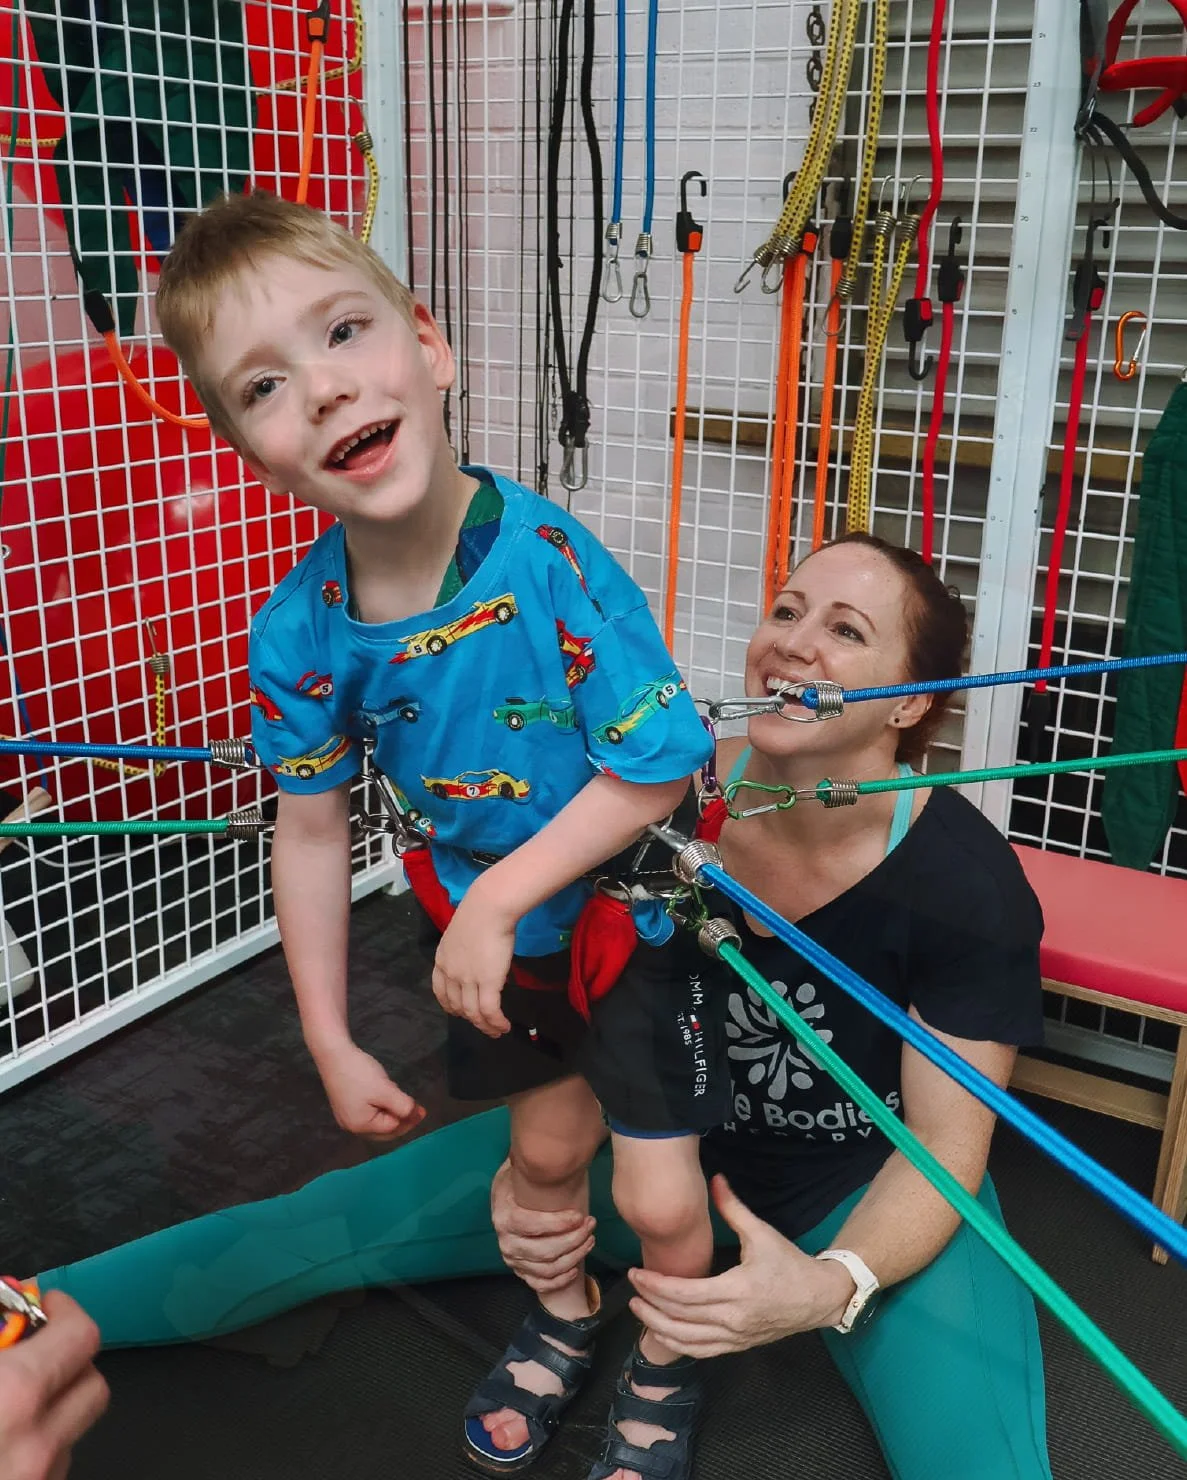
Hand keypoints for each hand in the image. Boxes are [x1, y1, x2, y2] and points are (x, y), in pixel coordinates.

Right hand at [0, 1291, 108, 1479]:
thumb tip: (11, 1322)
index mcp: (15, 1395)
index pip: (81, 1335)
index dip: (64, 1312)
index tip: (45, 1306)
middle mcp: (37, 1445)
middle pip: (93, 1384)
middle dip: (67, 1362)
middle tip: (32, 1353)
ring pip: (73, 1431)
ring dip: (53, 1410)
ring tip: (10, 1403)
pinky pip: (53, 1468)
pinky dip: (37, 1448)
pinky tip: (4, 1442)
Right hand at [316, 1041, 426, 1142]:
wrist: (334, 1053)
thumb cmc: (359, 1073)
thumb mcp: (385, 1090)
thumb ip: (403, 1106)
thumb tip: (415, 1115)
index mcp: (360, 1126)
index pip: (392, 1129)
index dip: (409, 1120)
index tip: (423, 1111)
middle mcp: (351, 1126)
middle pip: (384, 1130)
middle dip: (402, 1120)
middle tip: (418, 1110)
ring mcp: (346, 1116)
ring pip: (376, 1121)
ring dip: (392, 1114)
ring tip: (403, 1101)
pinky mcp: (345, 1105)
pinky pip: (368, 1113)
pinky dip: (381, 1108)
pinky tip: (387, 1098)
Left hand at [431, 889, 515, 1037]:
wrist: (489, 907)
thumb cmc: (480, 912)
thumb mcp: (462, 932)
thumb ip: (464, 949)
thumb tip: (476, 955)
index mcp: (441, 960)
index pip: (441, 992)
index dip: (450, 1005)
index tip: (460, 1011)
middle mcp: (451, 973)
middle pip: (457, 1006)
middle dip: (469, 1019)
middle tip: (483, 1024)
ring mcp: (467, 980)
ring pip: (473, 1013)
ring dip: (485, 1026)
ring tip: (497, 1031)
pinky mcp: (487, 982)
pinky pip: (490, 1011)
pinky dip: (496, 1022)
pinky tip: (504, 1026)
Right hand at [490, 1160, 595, 1292]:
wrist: (505, 1200)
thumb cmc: (519, 1184)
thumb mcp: (520, 1170)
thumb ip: (533, 1167)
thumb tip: (557, 1158)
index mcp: (504, 1217)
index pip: (531, 1225)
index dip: (558, 1224)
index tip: (580, 1215)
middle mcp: (506, 1243)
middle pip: (544, 1251)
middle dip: (573, 1240)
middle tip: (591, 1225)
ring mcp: (514, 1260)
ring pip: (547, 1269)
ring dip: (574, 1257)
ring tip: (589, 1240)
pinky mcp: (521, 1272)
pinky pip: (541, 1284)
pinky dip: (561, 1280)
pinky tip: (575, 1268)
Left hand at [626, 1175, 855, 1357]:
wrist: (819, 1297)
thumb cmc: (790, 1263)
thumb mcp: (762, 1232)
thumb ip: (733, 1208)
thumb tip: (715, 1178)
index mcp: (736, 1291)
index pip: (684, 1294)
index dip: (656, 1285)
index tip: (636, 1272)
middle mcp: (732, 1319)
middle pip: (679, 1318)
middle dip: (650, 1302)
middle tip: (631, 1286)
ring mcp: (735, 1337)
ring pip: (687, 1341)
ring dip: (657, 1327)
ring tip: (638, 1309)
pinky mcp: (738, 1346)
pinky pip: (701, 1352)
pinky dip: (678, 1345)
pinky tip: (661, 1332)